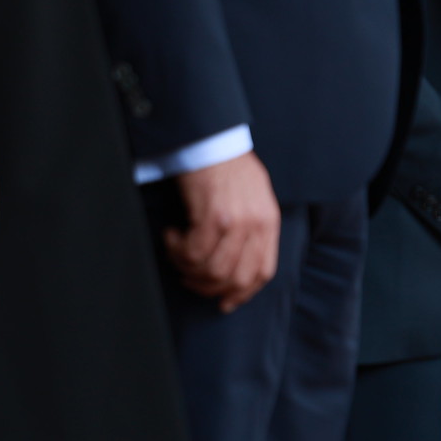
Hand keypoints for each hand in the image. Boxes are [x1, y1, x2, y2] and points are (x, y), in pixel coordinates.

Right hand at [166, 151, 280, 312]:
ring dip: (188, 267)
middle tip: (188, 275)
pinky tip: (170, 234)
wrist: (210, 138)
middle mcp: (257, 223)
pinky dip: (177, 250)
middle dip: (208, 286)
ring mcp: (237, 221)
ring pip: (212, 270)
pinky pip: (193, 253)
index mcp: (269, 221)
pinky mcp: (214, 215)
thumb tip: (236, 269)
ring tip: (176, 250)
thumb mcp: (252, 198)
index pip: (263, 272)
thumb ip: (251, 229)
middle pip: (236, 278)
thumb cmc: (226, 166)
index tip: (223, 301)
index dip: (242, 293)